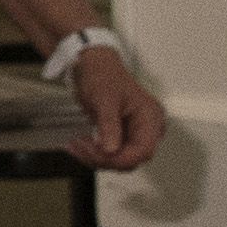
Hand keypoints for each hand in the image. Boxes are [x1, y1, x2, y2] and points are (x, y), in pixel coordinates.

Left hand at [68, 47, 165, 169]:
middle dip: (104, 158)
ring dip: (96, 158)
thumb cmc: (103, 75)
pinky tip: (79, 145)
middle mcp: (147, 129)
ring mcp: (134, 134)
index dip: (121, 158)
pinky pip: (111, 154)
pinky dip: (94, 153)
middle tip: (80, 147)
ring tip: (75, 145)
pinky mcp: (121, 137)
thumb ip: (109, 125)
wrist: (92, 66)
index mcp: (150, 118)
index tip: (98, 155)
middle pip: (131, 159)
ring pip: (119, 160)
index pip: (143, 150)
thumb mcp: (105, 99)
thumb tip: (111, 150)